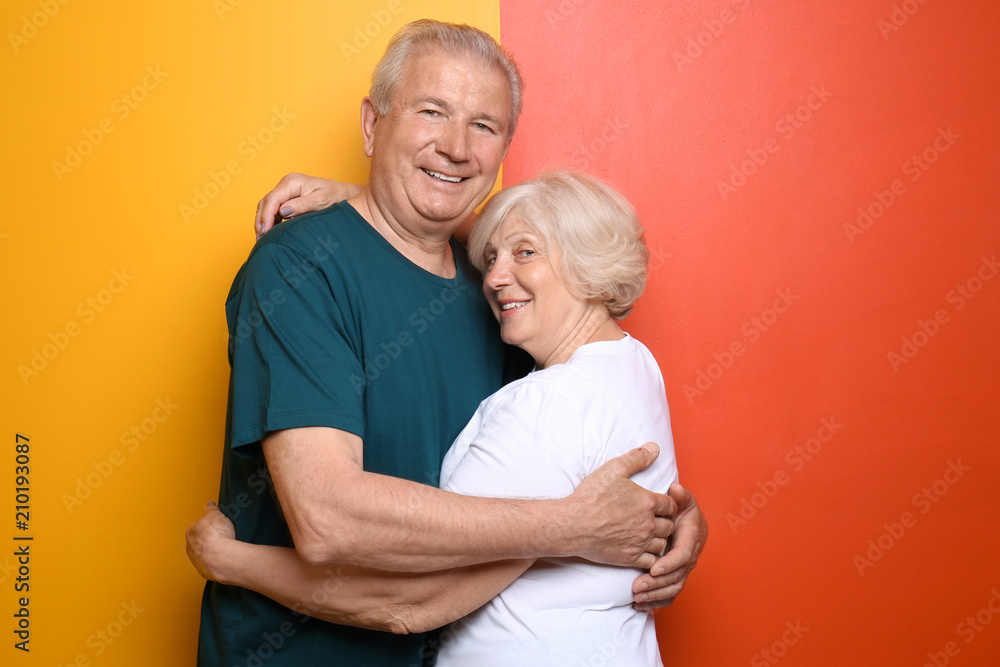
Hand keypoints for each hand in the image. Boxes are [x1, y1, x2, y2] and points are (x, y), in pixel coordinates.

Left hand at [185, 502, 236, 582]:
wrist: (222, 558)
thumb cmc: (217, 536)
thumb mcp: (216, 514)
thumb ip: (211, 509)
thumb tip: (209, 505)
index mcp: (190, 532)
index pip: (198, 526)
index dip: (209, 526)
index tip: (217, 526)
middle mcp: (190, 548)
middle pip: (200, 541)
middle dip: (210, 539)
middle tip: (223, 536)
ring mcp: (196, 561)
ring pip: (204, 554)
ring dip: (213, 552)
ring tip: (226, 548)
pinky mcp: (204, 571)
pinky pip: (210, 565)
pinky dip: (216, 562)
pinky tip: (225, 558)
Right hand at [254, 173, 362, 237]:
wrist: (344, 194)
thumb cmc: (335, 196)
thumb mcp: (321, 201)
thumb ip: (302, 205)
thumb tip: (283, 211)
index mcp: (293, 181)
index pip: (273, 199)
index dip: (266, 215)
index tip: (264, 231)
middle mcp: (286, 183)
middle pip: (266, 202)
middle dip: (261, 220)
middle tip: (260, 238)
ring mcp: (286, 189)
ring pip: (267, 205)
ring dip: (263, 221)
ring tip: (262, 238)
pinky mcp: (287, 197)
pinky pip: (273, 208)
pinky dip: (269, 220)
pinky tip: (269, 233)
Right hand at [568, 443, 676, 569]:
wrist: (572, 524)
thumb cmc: (591, 496)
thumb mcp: (613, 469)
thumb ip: (637, 458)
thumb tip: (654, 448)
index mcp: (647, 501)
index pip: (671, 505)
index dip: (667, 504)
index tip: (658, 505)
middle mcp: (648, 523)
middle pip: (669, 525)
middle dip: (664, 522)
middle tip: (653, 519)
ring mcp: (639, 542)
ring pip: (662, 544)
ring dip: (658, 539)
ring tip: (647, 534)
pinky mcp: (630, 558)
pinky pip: (651, 561)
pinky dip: (650, 556)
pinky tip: (640, 549)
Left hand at [631, 483, 706, 610]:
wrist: (685, 519)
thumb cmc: (681, 508)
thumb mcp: (682, 499)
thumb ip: (679, 495)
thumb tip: (675, 489)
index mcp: (692, 538)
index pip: (683, 555)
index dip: (669, 563)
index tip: (653, 568)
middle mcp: (689, 556)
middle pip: (676, 576)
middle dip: (657, 584)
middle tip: (636, 587)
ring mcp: (684, 568)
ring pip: (673, 587)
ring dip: (654, 595)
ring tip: (635, 597)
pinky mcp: (676, 576)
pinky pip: (669, 593)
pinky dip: (655, 601)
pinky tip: (639, 605)